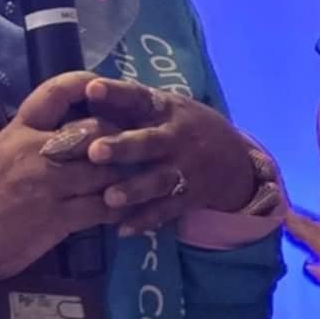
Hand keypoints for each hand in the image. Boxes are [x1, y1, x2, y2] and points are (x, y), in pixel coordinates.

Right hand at [0, 72, 156, 281]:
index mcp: (20, 129)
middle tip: (128, 147)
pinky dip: (116, 209)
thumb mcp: (1, 150)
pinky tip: (120, 211)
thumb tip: (73, 126)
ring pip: (105, 170)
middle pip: (95, 131)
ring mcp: (50, 184)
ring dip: (121, 178)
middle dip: (117, 140)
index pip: (56, 91)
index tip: (103, 87)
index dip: (85, 83)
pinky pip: (102, 207)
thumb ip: (34, 135)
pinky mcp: (59, 218)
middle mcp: (37, 150)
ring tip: (129, 183)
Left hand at [82, 84, 258, 234]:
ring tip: (109, 198)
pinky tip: (122, 230)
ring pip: (158, 180)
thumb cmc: (184, 128)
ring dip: (134, 189)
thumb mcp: (166, 108)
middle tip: (95, 151)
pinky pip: (166, 210)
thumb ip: (129, 104)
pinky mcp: (191, 196)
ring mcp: (186, 168)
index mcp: (166, 109)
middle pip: (149, 142)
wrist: (236, 161)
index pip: (139, 97)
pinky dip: (145, 220)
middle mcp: (177, 137)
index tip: (92, 88)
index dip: (116, 93)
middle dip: (123, 147)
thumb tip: (82, 90)